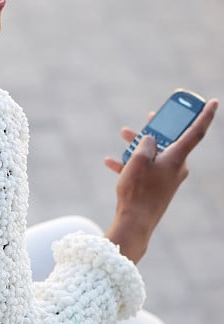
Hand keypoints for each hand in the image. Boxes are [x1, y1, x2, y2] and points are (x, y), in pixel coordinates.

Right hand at [104, 98, 217, 262]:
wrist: (135, 222)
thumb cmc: (138, 190)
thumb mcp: (139, 159)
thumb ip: (146, 142)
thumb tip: (150, 141)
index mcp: (178, 157)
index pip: (196, 131)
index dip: (204, 114)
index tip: (213, 101)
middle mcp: (177, 167)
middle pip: (170, 140)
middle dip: (156, 128)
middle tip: (151, 116)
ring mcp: (167, 178)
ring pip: (155, 154)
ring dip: (138, 145)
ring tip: (123, 136)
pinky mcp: (157, 187)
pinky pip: (146, 169)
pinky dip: (130, 164)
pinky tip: (111, 162)